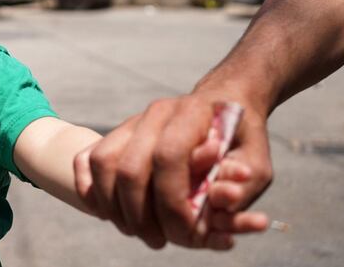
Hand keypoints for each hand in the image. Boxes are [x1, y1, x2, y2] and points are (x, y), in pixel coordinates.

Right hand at [74, 93, 271, 248]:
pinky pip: (86, 160)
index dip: (174, 202)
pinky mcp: (117, 134)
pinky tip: (106, 212)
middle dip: (141, 215)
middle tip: (159, 241)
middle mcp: (157, 114)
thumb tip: (225, 199)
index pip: (169, 157)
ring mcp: (133, 122)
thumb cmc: (241, 142)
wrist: (223, 104)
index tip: (187, 231)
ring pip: (103, 164)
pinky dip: (90, 190)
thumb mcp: (257, 163)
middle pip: (129, 167)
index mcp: (192, 113)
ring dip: (114, 208)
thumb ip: (243, 184)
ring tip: (136, 231)